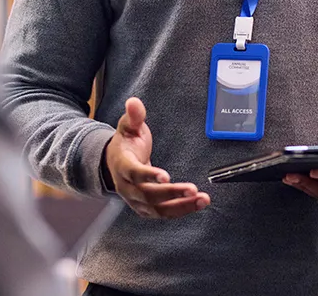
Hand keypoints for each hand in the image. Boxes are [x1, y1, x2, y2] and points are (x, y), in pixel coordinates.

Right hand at [104, 97, 209, 218]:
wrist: (115, 163)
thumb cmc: (126, 144)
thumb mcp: (128, 127)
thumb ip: (133, 116)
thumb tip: (134, 102)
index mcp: (122, 166)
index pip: (134, 173)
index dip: (148, 176)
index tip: (165, 176)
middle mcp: (127, 187)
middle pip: (148, 195)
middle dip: (171, 193)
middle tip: (192, 189)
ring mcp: (136, 201)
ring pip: (158, 209)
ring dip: (181, 206)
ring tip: (202, 199)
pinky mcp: (145, 208)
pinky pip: (163, 213)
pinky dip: (181, 210)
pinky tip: (197, 204)